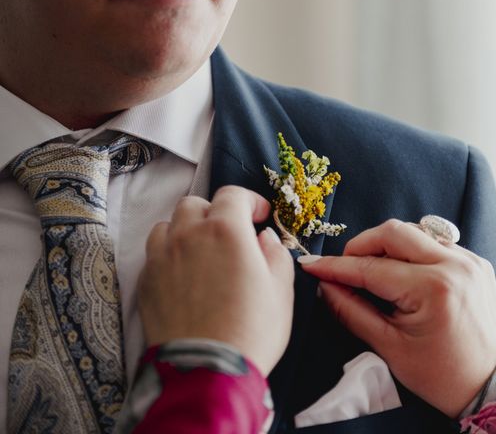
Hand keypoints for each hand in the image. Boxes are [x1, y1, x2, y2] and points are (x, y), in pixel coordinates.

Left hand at [138, 186, 294, 375]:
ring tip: (200, 251)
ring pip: (168, 224)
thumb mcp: (281, 290)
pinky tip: (183, 275)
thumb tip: (264, 238)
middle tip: (230, 234)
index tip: (260, 216)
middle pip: (195, 204)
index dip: (249, 201)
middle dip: (215, 212)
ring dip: (186, 229)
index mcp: (226, 229)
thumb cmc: (252, 329)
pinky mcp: (145, 280)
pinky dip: (169, 254)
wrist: (206, 370)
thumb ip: (275, 253)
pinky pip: (154, 253)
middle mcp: (189, 234)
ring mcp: (161, 256)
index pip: (232, 194)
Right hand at [299, 219, 495, 417]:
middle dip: (361, 245)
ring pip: (416, 231)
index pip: (372, 267)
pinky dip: (413, 252)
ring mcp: (470, 260)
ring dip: (388, 245)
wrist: (491, 386)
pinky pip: (436, 242)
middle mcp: (455, 265)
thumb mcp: (389, 347)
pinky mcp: (477, 262)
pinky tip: (405, 274)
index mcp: (433, 289)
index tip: (313, 266)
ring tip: (373, 271)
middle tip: (344, 267)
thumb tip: (324, 286)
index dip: (337, 266)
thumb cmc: (440, 375)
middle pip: (394, 232)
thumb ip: (351, 311)